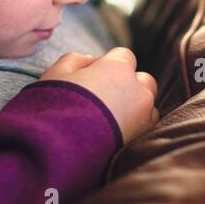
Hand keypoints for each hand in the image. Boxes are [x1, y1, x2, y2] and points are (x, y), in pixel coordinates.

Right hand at [39, 47, 158, 142]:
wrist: (61, 147)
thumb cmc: (56, 104)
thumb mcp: (56, 72)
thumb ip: (76, 59)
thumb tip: (91, 60)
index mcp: (118, 68)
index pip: (123, 56)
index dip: (108, 63)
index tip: (93, 75)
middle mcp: (138, 89)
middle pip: (142, 79)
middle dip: (129, 83)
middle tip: (104, 96)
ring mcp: (144, 115)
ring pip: (147, 103)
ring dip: (135, 105)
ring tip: (109, 117)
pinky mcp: (142, 138)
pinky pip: (146, 125)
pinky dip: (136, 124)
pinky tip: (114, 130)